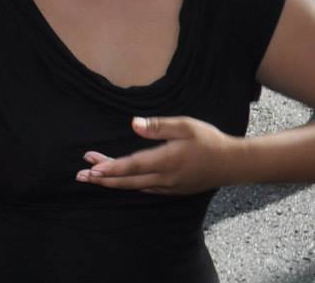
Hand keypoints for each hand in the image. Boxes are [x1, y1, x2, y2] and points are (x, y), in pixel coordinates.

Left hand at [78, 115, 236, 194]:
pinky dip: (129, 185)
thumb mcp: (186, 125)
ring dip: (113, 182)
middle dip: (103, 178)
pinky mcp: (173, 190)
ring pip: (135, 186)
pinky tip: (121, 182)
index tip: (92, 168)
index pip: (133, 165)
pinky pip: (146, 189)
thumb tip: (133, 124)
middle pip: (128, 180)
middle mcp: (165, 178)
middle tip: (81, 175)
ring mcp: (169, 187)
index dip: (111, 168)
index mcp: (166, 160)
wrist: (232, 164)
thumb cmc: (209, 140)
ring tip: (94, 178)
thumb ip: (158, 125)